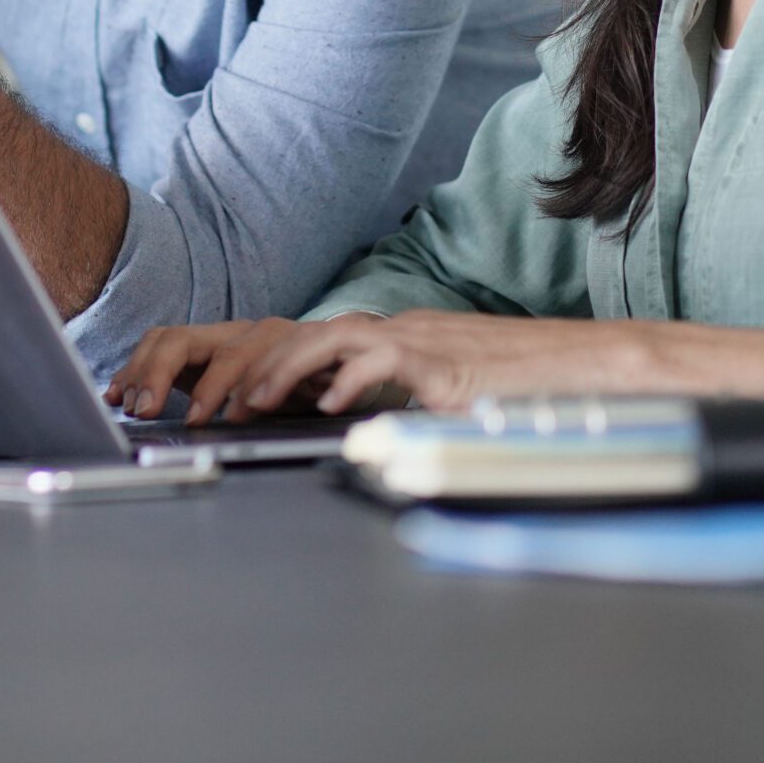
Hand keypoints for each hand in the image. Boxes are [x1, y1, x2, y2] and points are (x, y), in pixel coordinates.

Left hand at [122, 311, 763, 418]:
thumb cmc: (510, 394)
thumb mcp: (422, 405)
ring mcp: (410, 342)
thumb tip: (318, 431)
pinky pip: (382, 358)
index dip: (215, 365)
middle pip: (275, 335)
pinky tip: (323, 400)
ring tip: (235, 405)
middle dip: (218, 368)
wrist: (595, 373)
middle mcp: (380, 331)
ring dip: (267, 372)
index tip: (168, 394)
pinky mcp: (444, 363)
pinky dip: (348, 375)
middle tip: (177, 405)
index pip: (273, 344)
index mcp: (368, 343)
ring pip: (316, 339)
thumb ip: (371, 408)